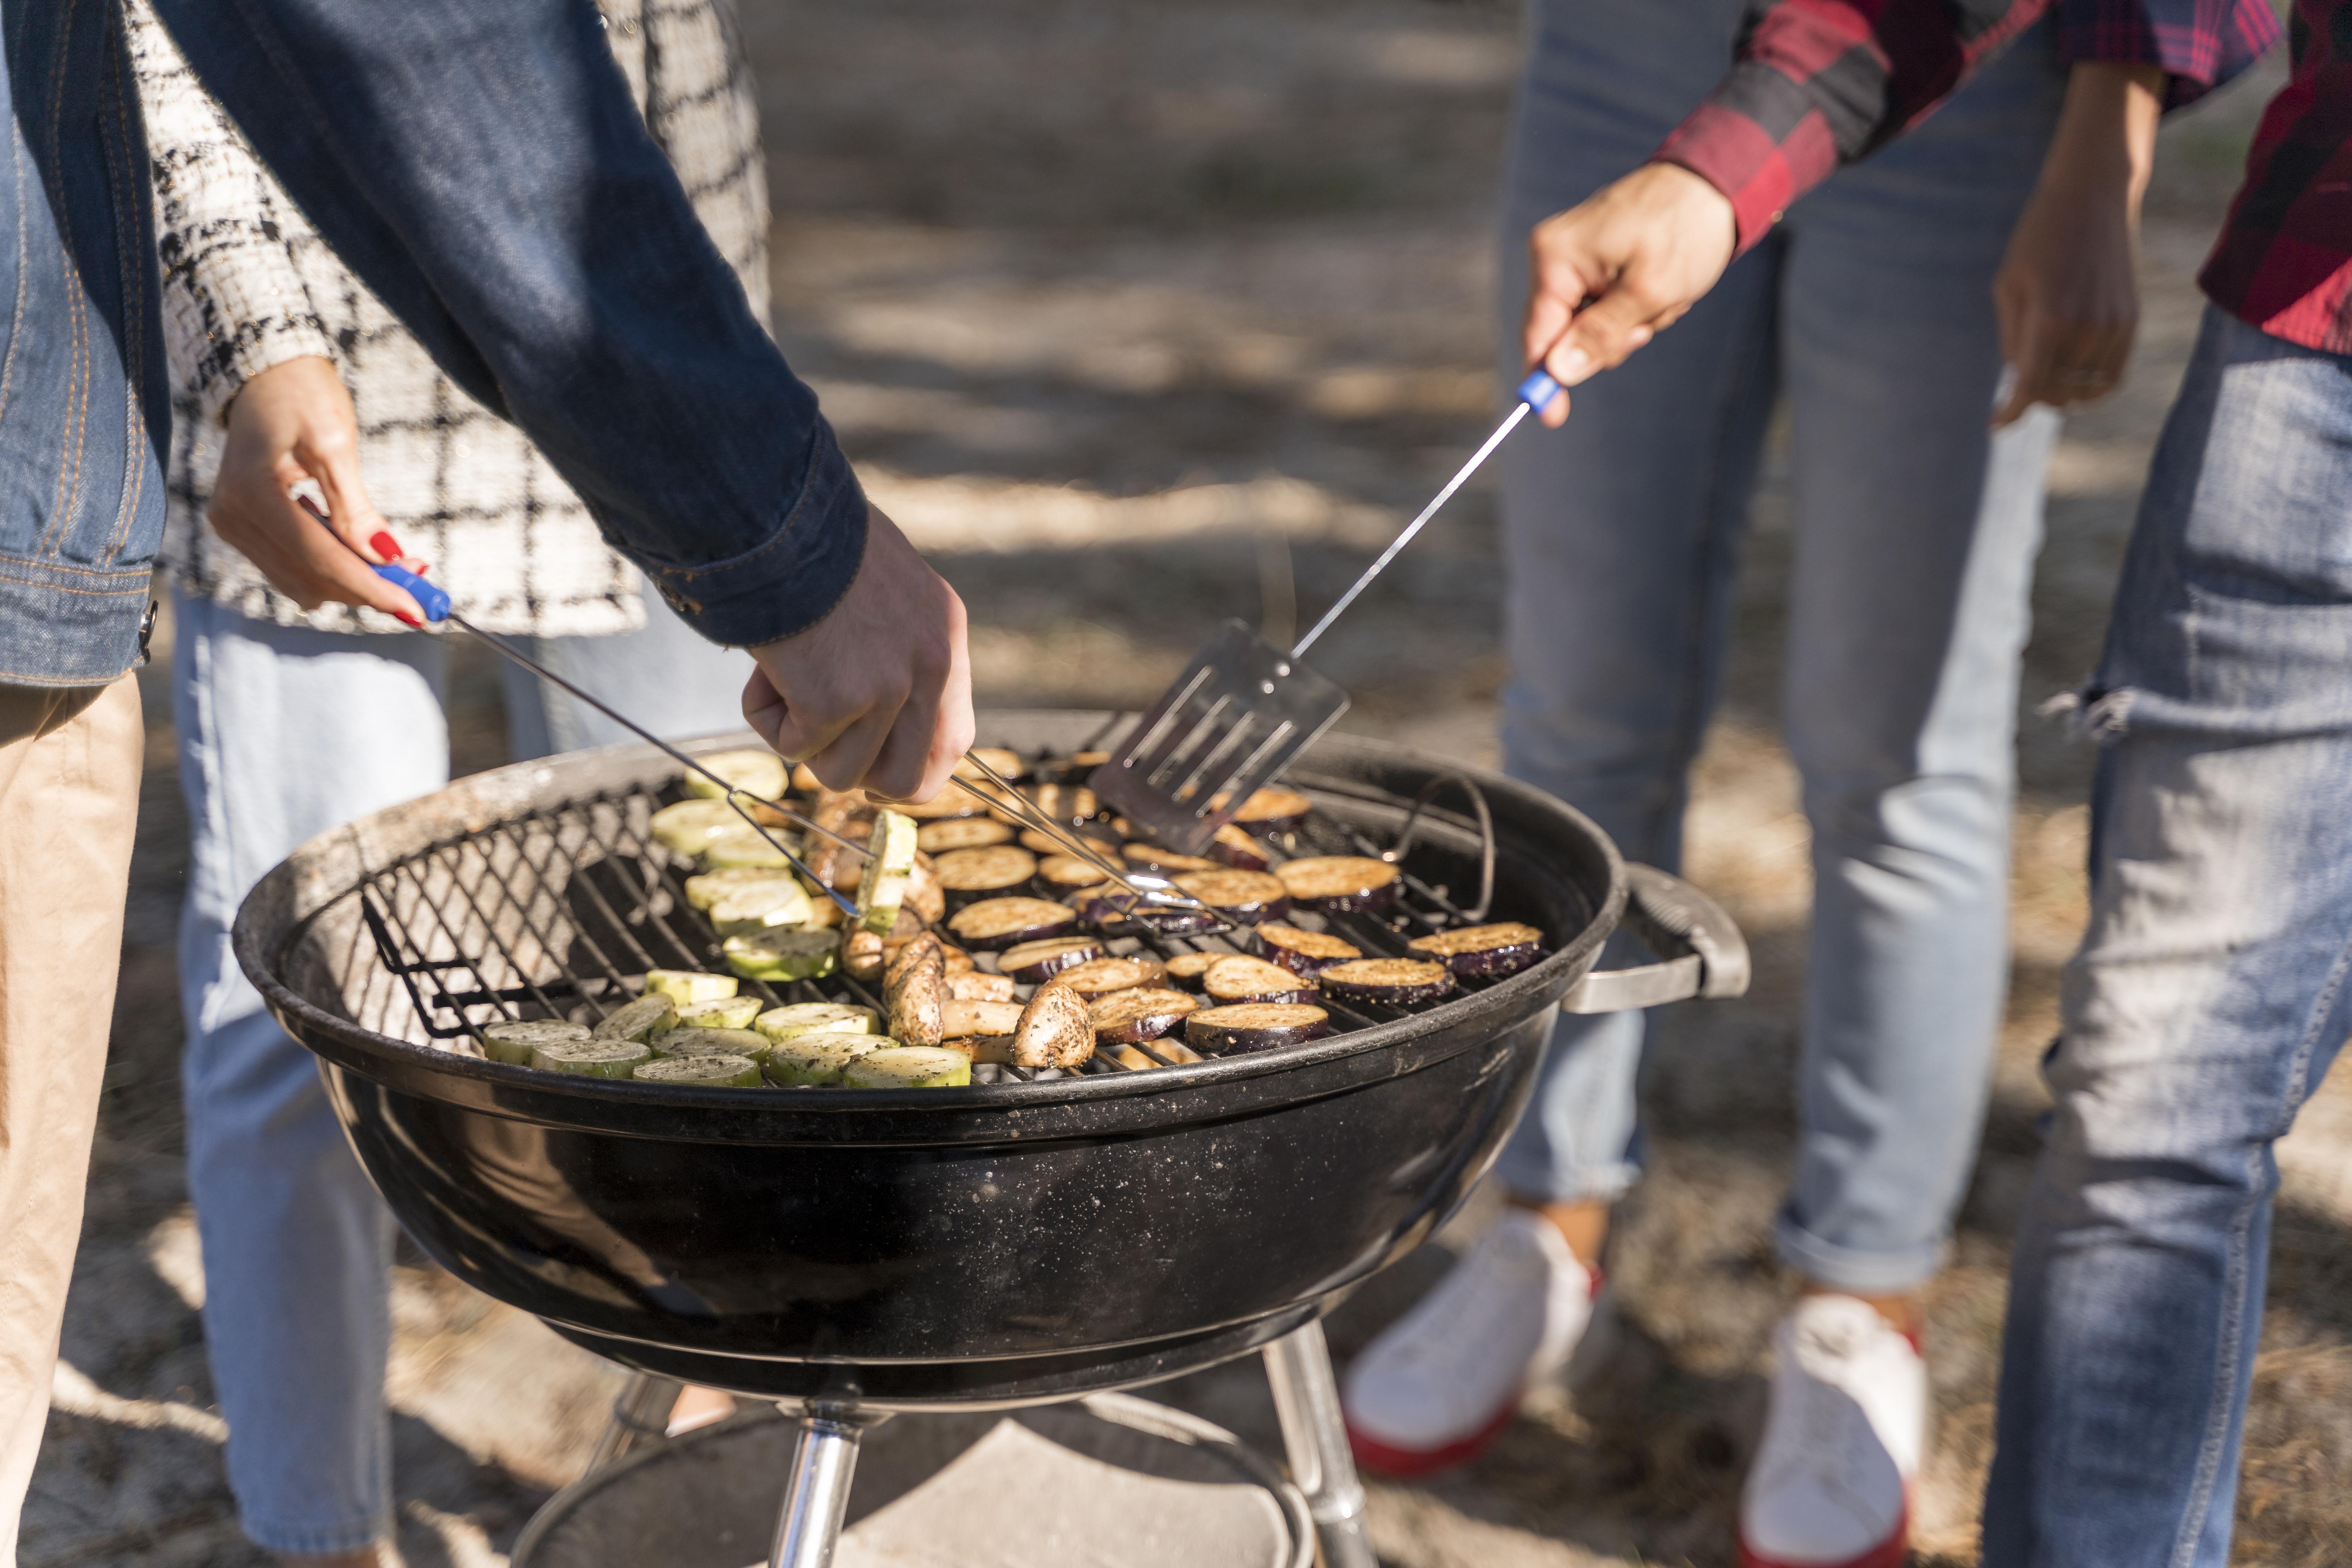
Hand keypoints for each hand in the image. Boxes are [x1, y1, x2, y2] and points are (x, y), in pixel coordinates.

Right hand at [208, 356, 423, 621]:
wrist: (266, 374)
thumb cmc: (302, 396)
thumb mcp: (335, 443)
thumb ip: (355, 507)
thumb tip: (386, 557)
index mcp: (253, 493)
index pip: (321, 559)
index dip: (372, 589)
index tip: (418, 612)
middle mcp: (233, 517)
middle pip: (311, 578)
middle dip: (368, 587)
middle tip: (420, 581)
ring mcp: (233, 525)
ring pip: (302, 582)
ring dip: (352, 583)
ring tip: (398, 565)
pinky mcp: (242, 528)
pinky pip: (292, 567)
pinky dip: (331, 570)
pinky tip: (361, 552)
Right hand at [741, 505, 973, 801]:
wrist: (775, 509)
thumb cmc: (812, 534)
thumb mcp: (885, 584)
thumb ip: (893, 639)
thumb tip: (870, 691)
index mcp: (945, 634)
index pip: (954, 740)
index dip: (911, 766)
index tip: (872, 765)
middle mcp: (931, 666)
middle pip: (909, 780)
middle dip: (860, 776)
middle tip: (818, 739)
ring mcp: (889, 687)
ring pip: (844, 774)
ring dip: (804, 741)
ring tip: (784, 678)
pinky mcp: (837, 700)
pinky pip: (795, 748)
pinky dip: (766, 717)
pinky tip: (763, 668)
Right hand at [1522, 161, 1736, 425]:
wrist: (1715, 184)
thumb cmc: (1685, 228)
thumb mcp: (1649, 291)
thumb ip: (1601, 334)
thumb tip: (1558, 372)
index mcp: (1556, 256)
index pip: (1537, 334)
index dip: (1544, 379)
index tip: (1553, 419)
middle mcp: (1555, 256)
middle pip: (1564, 335)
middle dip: (1610, 339)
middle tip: (1647, 323)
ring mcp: (1576, 259)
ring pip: (1591, 326)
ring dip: (1632, 324)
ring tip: (1662, 295)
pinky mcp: (1596, 262)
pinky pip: (1606, 308)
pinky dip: (1637, 309)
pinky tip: (1659, 289)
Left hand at [1991, 64, 2164, 427]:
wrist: (2093, 198)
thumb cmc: (2038, 240)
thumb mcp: (2008, 287)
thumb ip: (2011, 340)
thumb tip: (2018, 384)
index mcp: (2049, 319)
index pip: (2028, 387)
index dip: (2010, 413)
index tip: (1996, 425)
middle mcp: (2086, 328)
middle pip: (2055, 394)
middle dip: (2033, 397)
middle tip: (2017, 386)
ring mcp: (2113, 327)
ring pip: (2085, 391)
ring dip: (2061, 392)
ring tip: (2044, 374)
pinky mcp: (2131, 322)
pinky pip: (2112, 378)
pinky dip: (2090, 386)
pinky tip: (2072, 375)